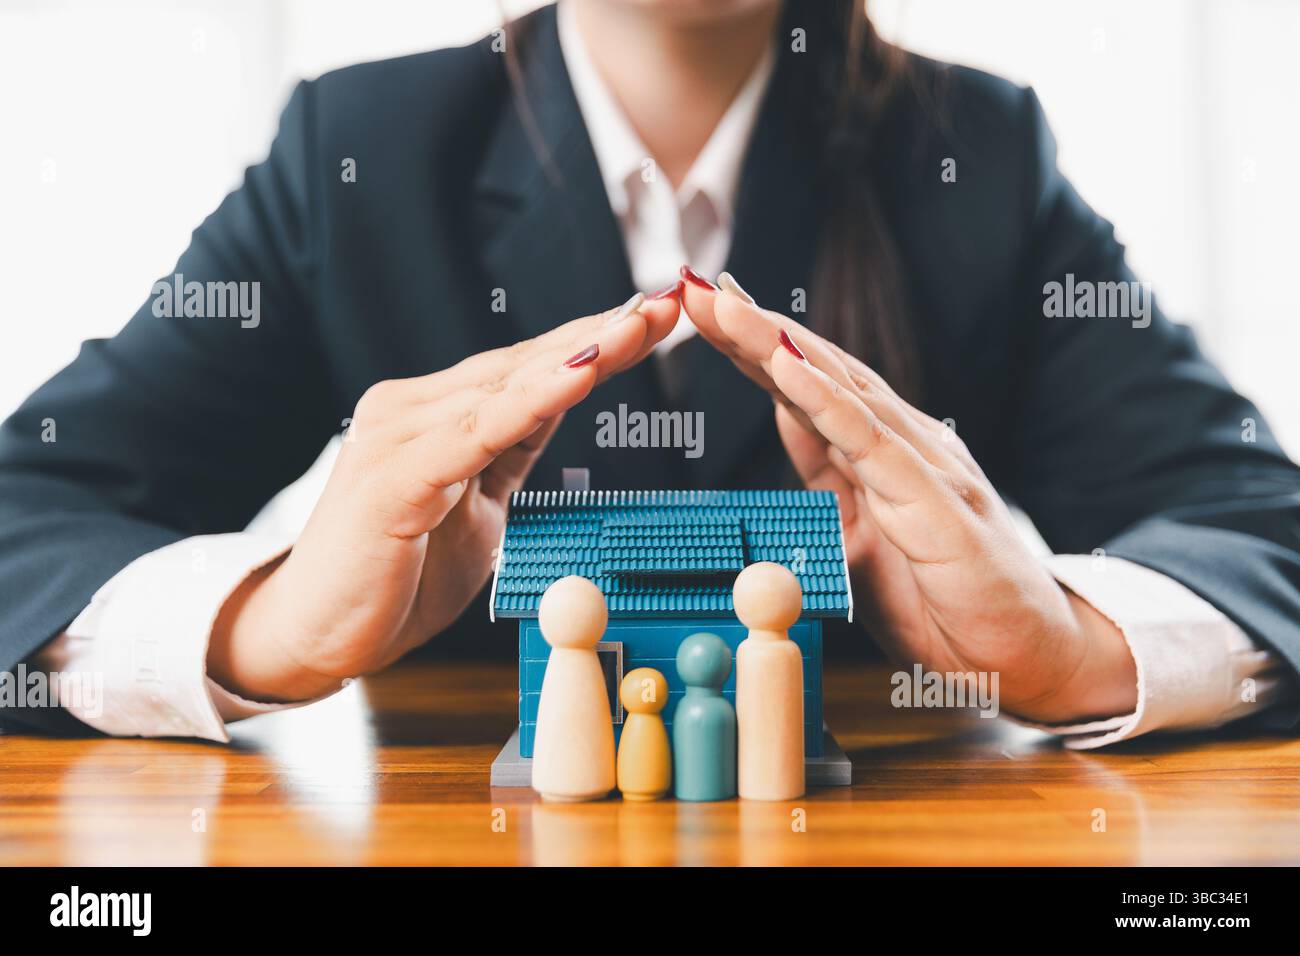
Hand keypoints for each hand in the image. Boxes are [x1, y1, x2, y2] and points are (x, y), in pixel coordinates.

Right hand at [208, 289, 682, 701]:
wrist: (316, 635)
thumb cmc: (395, 575)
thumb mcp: (476, 506)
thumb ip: (507, 452)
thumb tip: (558, 407)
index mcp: (436, 415)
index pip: (530, 369)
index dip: (597, 342)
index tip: (658, 317)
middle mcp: (414, 409)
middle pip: (526, 364)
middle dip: (604, 332)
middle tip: (671, 300)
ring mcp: (400, 436)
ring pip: (507, 387)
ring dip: (581, 354)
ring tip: (640, 322)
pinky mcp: (394, 476)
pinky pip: (478, 434)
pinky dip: (532, 402)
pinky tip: (581, 375)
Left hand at [681, 272, 1135, 722]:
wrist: (1030, 656)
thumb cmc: (945, 600)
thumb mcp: (859, 532)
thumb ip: (828, 471)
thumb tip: (786, 415)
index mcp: (882, 452)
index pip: (806, 386)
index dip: (751, 346)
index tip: (699, 310)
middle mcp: (905, 444)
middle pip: (816, 373)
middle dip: (751, 328)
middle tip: (695, 286)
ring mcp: (924, 467)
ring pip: (840, 392)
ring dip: (775, 346)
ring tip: (726, 306)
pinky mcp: (937, 504)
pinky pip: (872, 444)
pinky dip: (827, 402)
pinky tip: (786, 367)